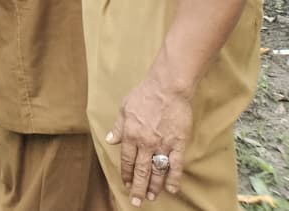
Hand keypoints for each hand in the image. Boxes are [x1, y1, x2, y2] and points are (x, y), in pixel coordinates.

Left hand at [106, 72, 191, 204]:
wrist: (167, 89)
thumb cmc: (144, 95)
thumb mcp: (124, 108)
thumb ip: (118, 127)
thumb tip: (110, 139)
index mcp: (130, 134)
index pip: (126, 160)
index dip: (125, 173)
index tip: (125, 183)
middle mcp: (145, 143)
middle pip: (140, 170)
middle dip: (137, 187)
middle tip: (136, 201)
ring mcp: (162, 145)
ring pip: (157, 171)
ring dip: (153, 186)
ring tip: (150, 197)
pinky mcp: (178, 144)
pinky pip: (176, 165)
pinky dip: (173, 178)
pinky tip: (171, 188)